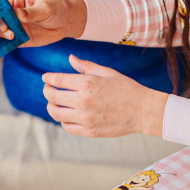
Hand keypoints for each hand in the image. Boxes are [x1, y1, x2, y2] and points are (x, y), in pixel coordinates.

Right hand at [0, 0, 86, 46]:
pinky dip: (1, 48)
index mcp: (13, 1)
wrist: (66, 21)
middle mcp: (9, 14)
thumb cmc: (56, 8)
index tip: (3, 25)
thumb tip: (17, 14)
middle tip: (7, 34)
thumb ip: (30, 12)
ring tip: (5, 40)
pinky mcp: (17, 39)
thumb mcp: (45, 8)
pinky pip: (5, 44)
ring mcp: (12, 27)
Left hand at [42, 55, 167, 137]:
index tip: (46, 78)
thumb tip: (70, 58)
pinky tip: (65, 115)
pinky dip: (62, 120)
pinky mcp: (89, 131)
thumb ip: (86, 66)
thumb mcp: (107, 72)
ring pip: (56, 113)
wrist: (143, 111)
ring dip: (51, 107)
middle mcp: (83, 101)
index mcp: (87, 83)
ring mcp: (85, 118)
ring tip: (53, 103)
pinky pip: (67, 127)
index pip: (57, 80)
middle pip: (52, 97)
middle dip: (47, 91)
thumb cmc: (126, 88)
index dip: (48, 79)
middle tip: (47, 89)